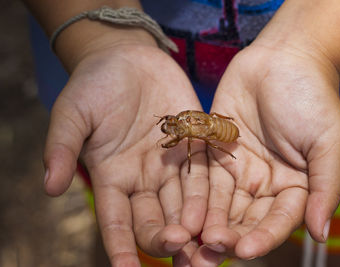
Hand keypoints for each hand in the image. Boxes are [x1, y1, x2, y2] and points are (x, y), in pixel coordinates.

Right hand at [43, 43, 208, 265]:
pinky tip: (221, 208)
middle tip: (178, 249)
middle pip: (155, 218)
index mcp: (113, 177)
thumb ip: (61, 148)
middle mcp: (143, 178)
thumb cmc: (93, 85)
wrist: (127, 58)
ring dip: (194, 223)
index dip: (120, 246)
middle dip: (165, 237)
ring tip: (205, 242)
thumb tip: (48, 187)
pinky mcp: (194, 145)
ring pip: (184, 202)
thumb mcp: (72, 113)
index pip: (116, 221)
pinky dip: (211, 191)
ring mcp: (171, 164)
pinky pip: (205, 171)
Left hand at [191, 42, 339, 264]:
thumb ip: (325, 187)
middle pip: (246, 217)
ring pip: (221, 203)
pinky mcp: (215, 151)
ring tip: (192, 239)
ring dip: (207, 221)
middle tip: (211, 251)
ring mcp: (238, 169)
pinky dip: (194, 195)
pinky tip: (182, 210)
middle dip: (229, 235)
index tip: (247, 250)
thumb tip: (321, 234)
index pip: (278, 219)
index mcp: (295, 186)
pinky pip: (203, 176)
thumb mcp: (328, 142)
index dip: (264, 236)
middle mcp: (264, 183)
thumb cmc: (313, 97)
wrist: (283, 58)